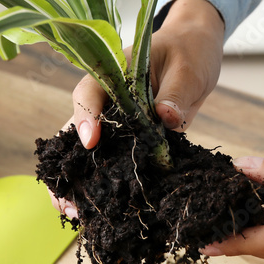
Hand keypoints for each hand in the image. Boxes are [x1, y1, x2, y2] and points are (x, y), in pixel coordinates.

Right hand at [49, 0, 225, 213]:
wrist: (196, 50)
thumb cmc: (190, 51)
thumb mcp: (188, 68)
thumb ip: (177, 92)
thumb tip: (166, 117)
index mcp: (113, 71)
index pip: (90, 92)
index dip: (86, 116)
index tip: (91, 141)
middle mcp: (106, 96)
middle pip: (76, 126)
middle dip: (68, 162)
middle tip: (67, 198)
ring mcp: (115, 117)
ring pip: (86, 148)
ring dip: (79, 179)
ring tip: (75, 212)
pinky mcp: (128, 135)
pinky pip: (111, 157)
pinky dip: (104, 181)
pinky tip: (99, 208)